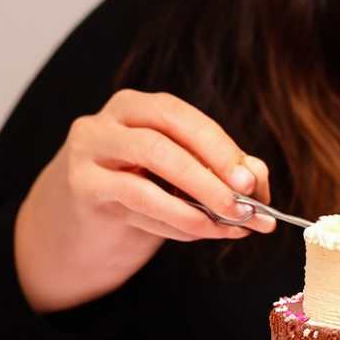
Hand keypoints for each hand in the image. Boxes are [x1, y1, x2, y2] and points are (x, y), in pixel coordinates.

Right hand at [17, 89, 274, 311]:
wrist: (80, 227)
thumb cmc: (139, 195)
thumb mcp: (181, 180)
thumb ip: (219, 172)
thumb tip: (258, 176)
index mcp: (137, 109)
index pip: (182, 117)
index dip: (221, 148)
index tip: (254, 180)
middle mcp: (107, 122)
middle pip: (164, 137)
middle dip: (213, 171)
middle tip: (247, 203)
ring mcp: (88, 152)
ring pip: (151, 163)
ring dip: (200, 199)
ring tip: (234, 223)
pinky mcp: (83, 187)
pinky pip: (137, 201)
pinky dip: (178, 219)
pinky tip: (202, 231)